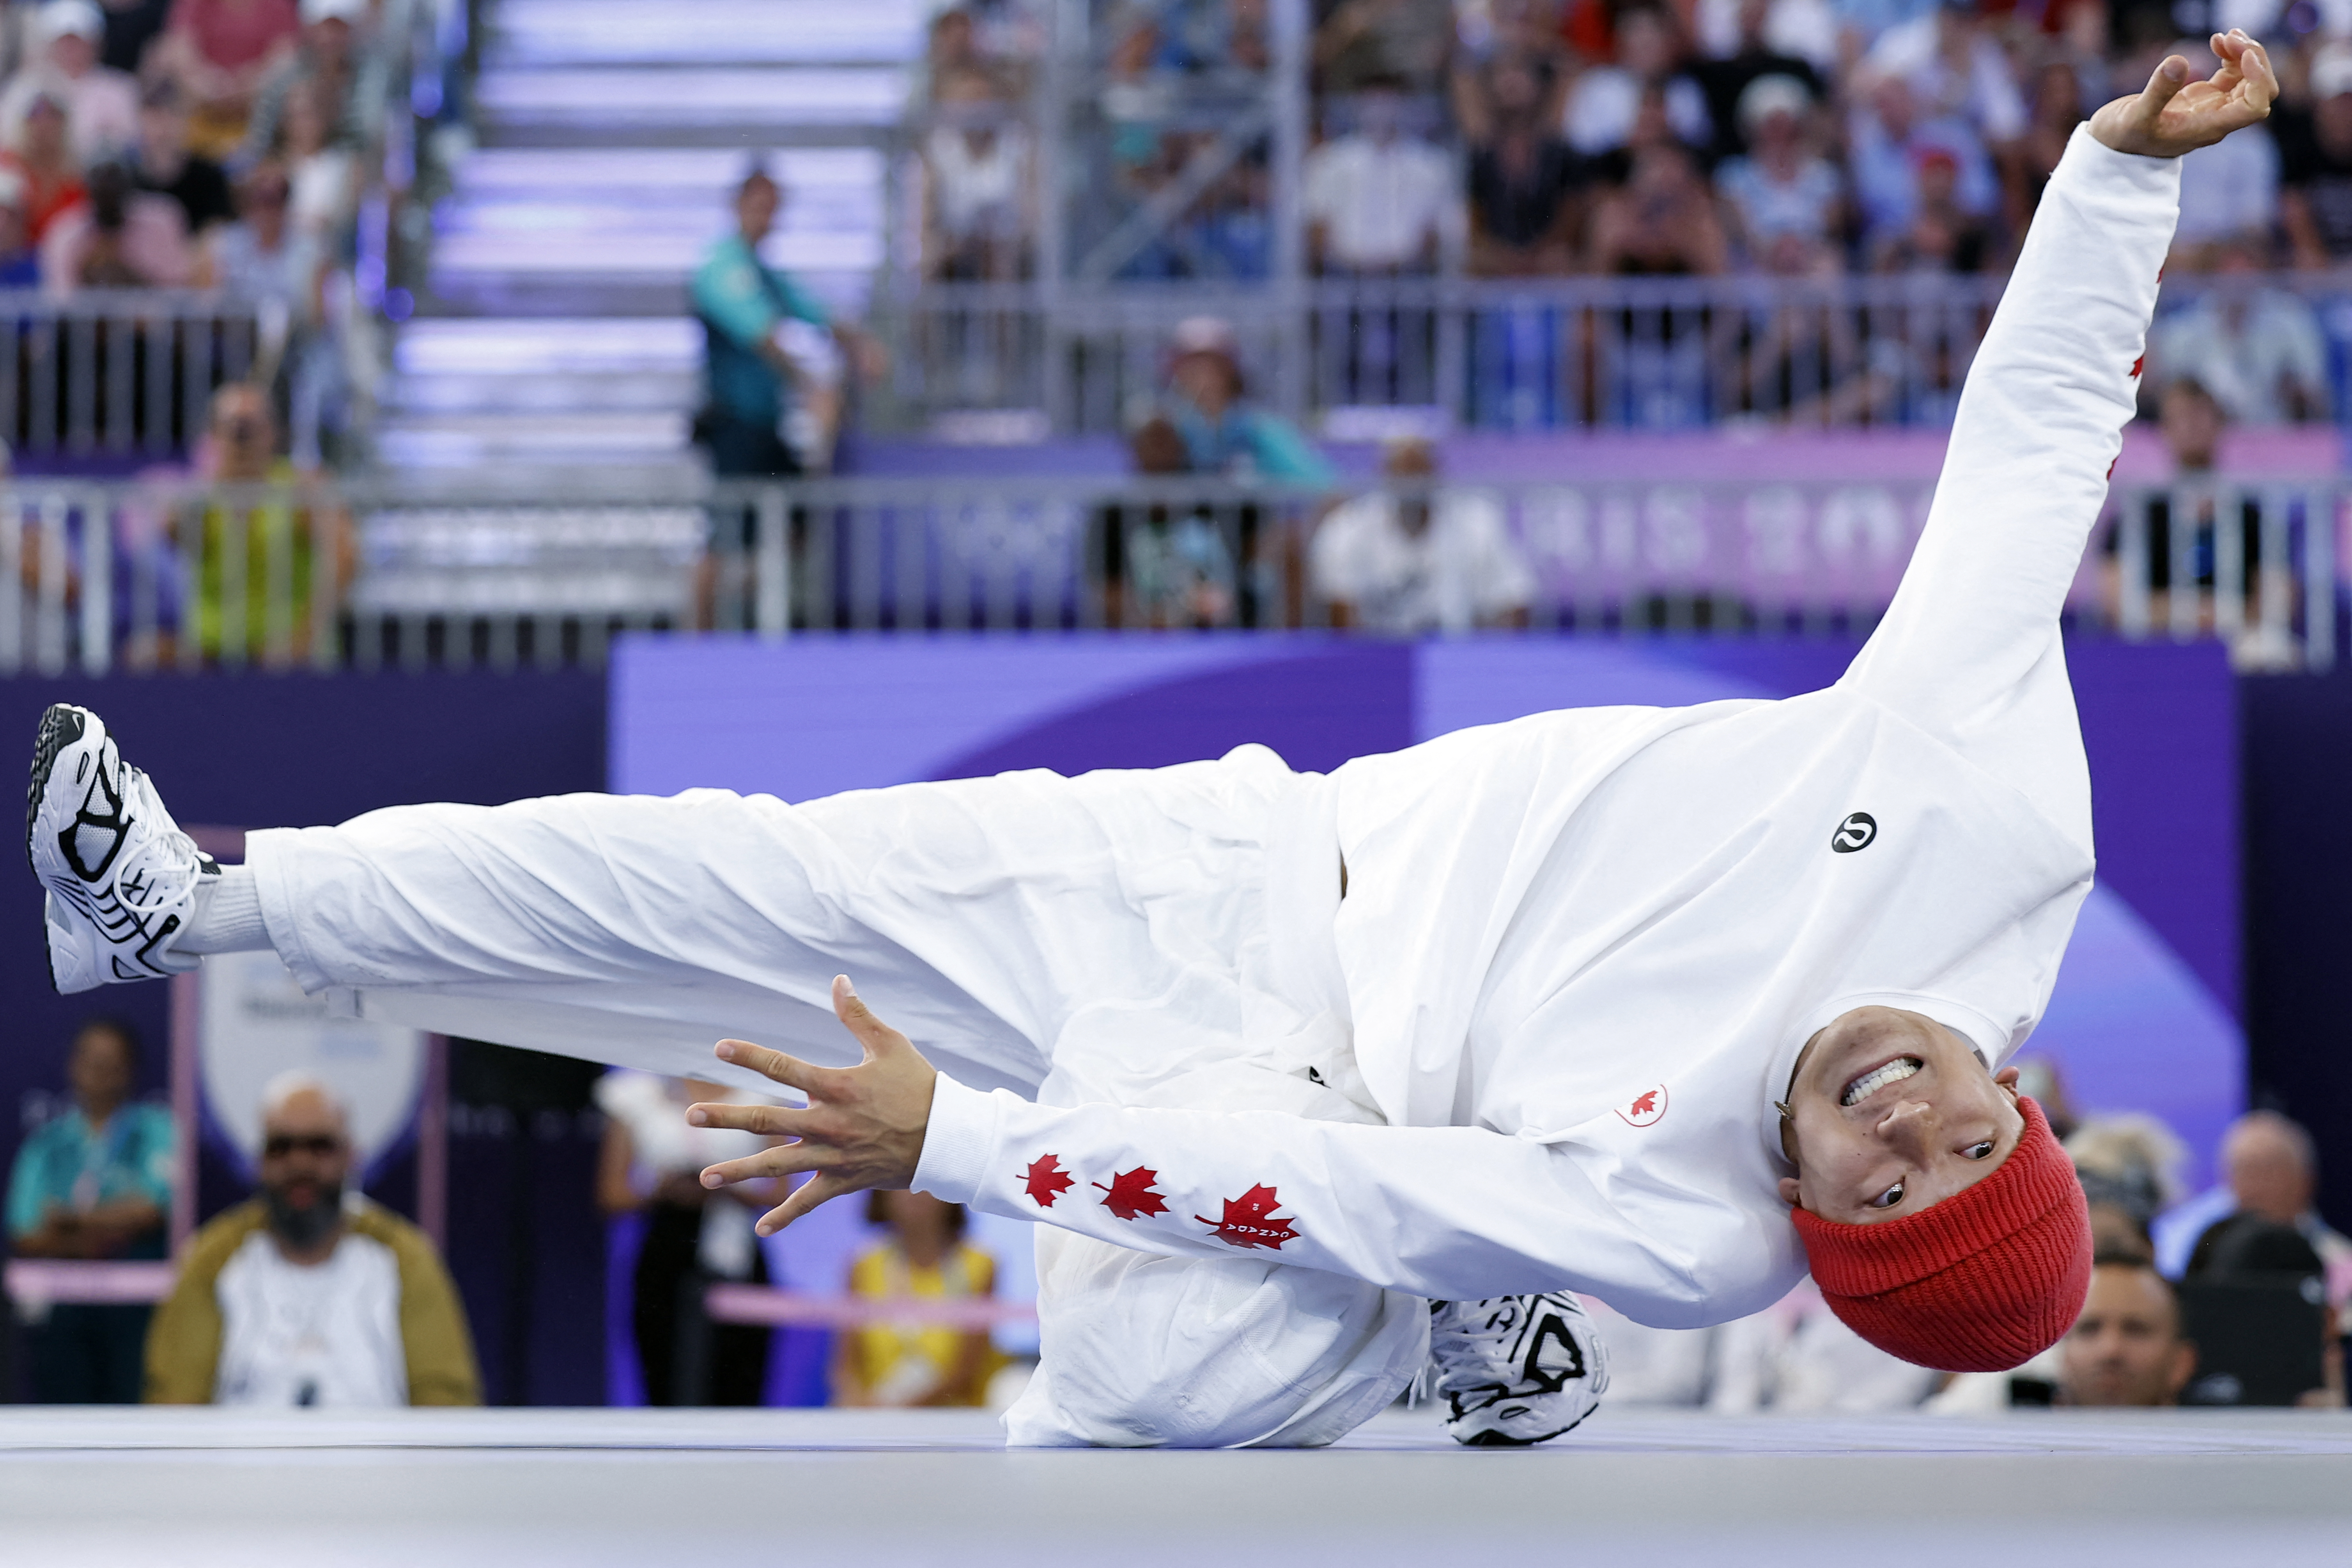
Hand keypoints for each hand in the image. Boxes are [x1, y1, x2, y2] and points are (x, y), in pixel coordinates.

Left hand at [689, 976, 937, 1235]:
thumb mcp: (891, 1044)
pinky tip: (761, 1227)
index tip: (720, 1049)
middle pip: (766, 1119)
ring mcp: (833, 1156)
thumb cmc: (920, 1086)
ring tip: (705, 1175)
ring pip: (777, 1164)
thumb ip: (859, 1015)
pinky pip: (809, 1202)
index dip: (749, 1056)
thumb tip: (838, 981)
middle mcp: (828, 1123)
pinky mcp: (843, 1181)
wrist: (948, 1137)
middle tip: (692, 1114)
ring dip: (739, 1170)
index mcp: (837, 1086)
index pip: (782, 1068)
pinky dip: (785, 1216)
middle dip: (727, 1117)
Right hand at [2088, 30, 2275, 158]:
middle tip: (2231, 37)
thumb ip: (2157, 92)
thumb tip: (2179, 61)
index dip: (2258, 79)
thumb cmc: (2122, 138)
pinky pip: (2233, 74)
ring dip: (2245, 53)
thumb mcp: (2134, 117)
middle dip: (2255, 60)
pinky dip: (2233, 55)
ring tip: (2223, 36)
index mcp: (2208, 127)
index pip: (2254, 107)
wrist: (2112, 146)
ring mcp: (2213, 107)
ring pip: (2249, 80)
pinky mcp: (2205, 97)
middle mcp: (2217, 119)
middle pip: (2259, 91)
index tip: (2243, 55)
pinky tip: (2217, 41)